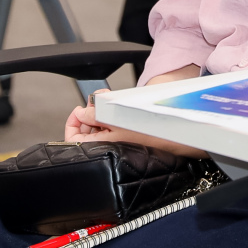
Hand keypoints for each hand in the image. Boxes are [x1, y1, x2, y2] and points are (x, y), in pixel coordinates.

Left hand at [63, 84, 207, 157]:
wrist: (174, 131)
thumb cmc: (149, 130)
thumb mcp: (116, 117)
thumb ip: (94, 115)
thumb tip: (80, 113)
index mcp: (100, 147)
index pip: (74, 141)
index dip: (73, 124)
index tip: (78, 111)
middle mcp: (107, 147)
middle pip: (86, 133)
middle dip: (87, 114)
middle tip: (92, 102)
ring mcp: (118, 141)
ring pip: (99, 127)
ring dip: (98, 111)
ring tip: (103, 99)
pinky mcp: (128, 136)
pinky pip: (112, 125)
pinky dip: (110, 113)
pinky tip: (113, 103)